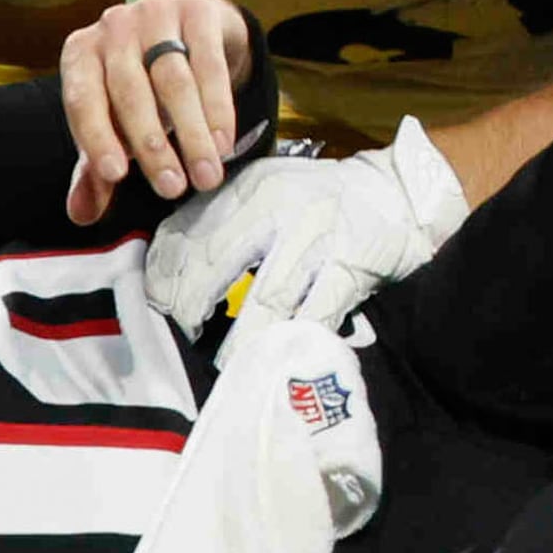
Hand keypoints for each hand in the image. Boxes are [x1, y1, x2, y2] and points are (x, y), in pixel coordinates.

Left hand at [61, 0, 255, 222]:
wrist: (191, 30)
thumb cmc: (143, 84)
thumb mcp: (115, 122)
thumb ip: (97, 168)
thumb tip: (81, 215)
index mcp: (81, 54)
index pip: (81, 99)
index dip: (96, 138)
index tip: (116, 177)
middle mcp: (113, 28)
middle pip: (130, 92)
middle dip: (152, 146)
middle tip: (172, 189)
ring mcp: (156, 13)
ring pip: (173, 80)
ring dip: (192, 134)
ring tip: (205, 176)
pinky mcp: (198, 11)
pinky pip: (208, 64)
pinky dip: (217, 108)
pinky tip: (223, 142)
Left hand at [142, 120, 468, 335]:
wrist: (397, 191)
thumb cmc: (320, 198)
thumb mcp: (266, 189)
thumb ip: (222, 218)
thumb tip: (169, 265)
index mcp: (252, 188)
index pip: (192, 230)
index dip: (166, 273)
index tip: (156, 304)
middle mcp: (280, 208)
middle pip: (218, 262)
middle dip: (190, 307)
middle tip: (180, 338)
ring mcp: (317, 239)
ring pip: (267, 296)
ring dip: (239, 338)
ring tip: (222, 364)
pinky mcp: (349, 267)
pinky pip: (314, 312)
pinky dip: (290, 339)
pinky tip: (272, 358)